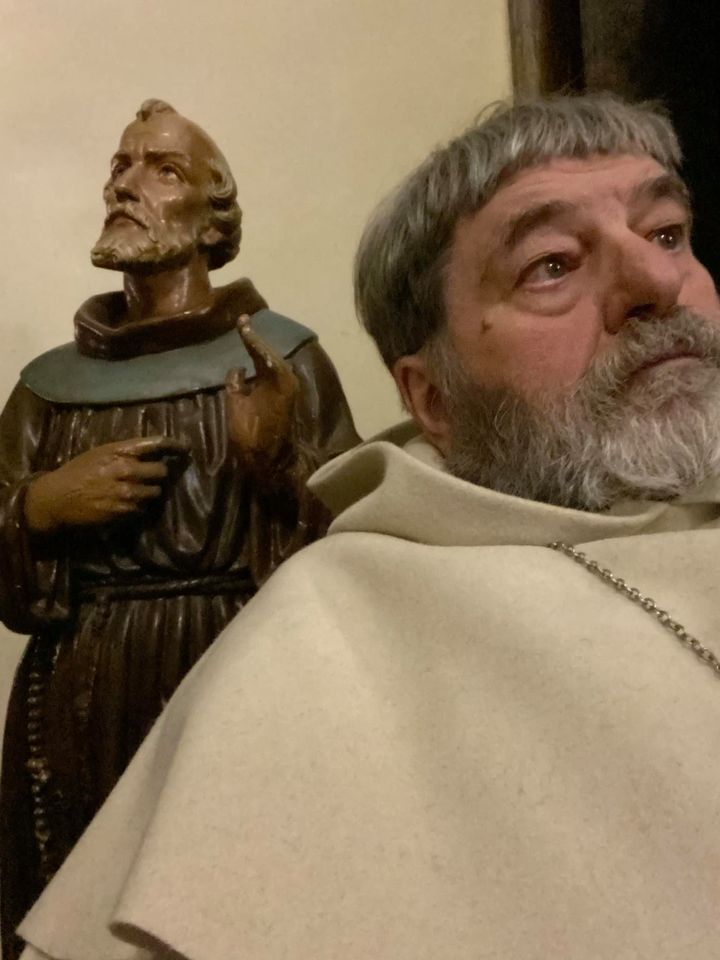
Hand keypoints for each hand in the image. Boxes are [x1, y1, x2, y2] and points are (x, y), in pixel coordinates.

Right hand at [24, 436, 187, 532]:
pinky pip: (144, 509)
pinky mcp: (124, 512)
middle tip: (153, 477)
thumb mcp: (100, 453)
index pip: (156, 444)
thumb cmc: (78, 472)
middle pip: (161, 472)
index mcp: (120, 451)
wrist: (58, 498)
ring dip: (151, 492)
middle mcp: (126, 470)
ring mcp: (126, 492)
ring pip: (155, 492)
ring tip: (137, 492)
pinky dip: (140, 507)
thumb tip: (154, 454)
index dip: (175, 446)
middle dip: (159, 475)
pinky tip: (128, 504)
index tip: (186, 449)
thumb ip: (126, 452)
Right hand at [225, 314, 299, 464]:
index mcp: (276, 376)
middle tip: (244, 324)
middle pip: (270, 353)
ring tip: (249, 338)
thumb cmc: (252, 434)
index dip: (249, 335)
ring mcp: (290, 387)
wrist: (273, 460)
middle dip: (257, 341)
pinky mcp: (289, 396)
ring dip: (262, 352)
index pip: (260, 349)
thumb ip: (235, 383)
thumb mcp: (236, 405)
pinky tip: (257, 362)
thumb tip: (238, 369)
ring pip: (275, 362)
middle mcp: (287, 378)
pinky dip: (266, 364)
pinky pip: (276, 372)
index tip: (242, 320)